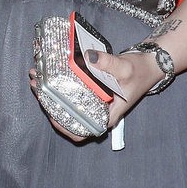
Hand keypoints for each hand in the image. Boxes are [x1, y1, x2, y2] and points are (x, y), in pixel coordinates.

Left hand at [28, 48, 163, 142]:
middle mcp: (98, 113)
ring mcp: (94, 104)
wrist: (149, 64)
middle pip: (69, 118)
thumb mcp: (125, 67)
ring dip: (50, 94)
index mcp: (107, 116)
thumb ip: (107, 63)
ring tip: (37, 77)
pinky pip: (72, 94)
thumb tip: (88, 57)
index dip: (64, 127)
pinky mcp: (92, 93)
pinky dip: (59, 86)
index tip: (50, 113)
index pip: (82, 131)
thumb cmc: (140, 71)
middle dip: (49, 104)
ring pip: (68, 105)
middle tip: (37, 84)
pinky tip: (48, 74)